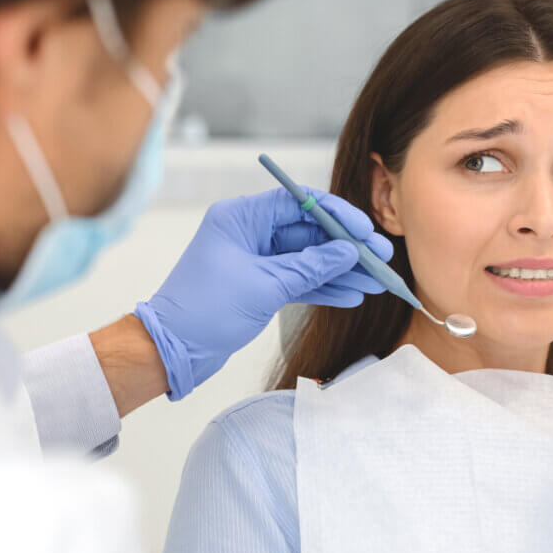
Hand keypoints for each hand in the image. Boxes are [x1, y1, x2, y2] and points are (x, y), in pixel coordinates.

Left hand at [134, 187, 392, 398]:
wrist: (172, 350)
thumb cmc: (205, 310)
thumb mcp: (265, 286)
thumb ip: (310, 267)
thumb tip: (349, 252)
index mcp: (241, 218)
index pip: (298, 202)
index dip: (336, 214)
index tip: (365, 231)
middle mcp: (249, 233)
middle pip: (308, 231)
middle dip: (345, 247)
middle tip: (380, 258)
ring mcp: (254, 260)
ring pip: (307, 258)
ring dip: (340, 271)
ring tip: (374, 282)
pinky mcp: (258, 285)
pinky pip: (298, 280)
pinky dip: (322, 288)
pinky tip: (351, 296)